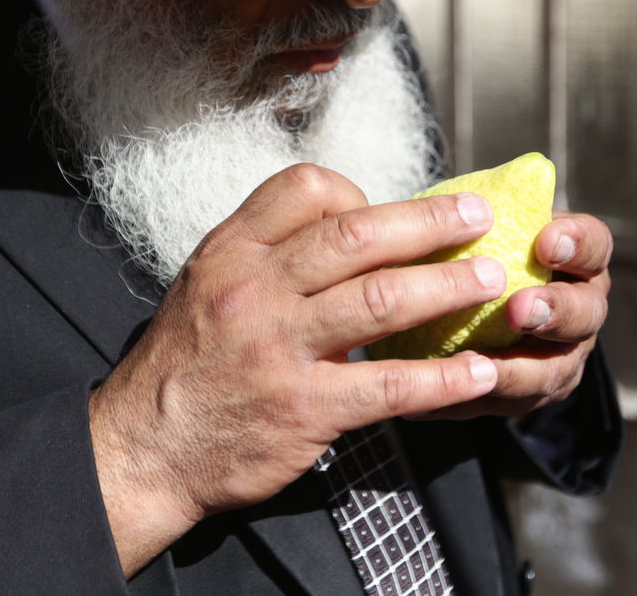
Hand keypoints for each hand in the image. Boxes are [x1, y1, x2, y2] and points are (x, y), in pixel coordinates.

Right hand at [86, 164, 506, 574]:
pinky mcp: (306, 408)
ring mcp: (280, 348)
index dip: (358, 191)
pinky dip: (441, 378)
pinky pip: (388, 385)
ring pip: (381, 300)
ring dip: (448, 287)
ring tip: (491, 281)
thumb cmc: (184, 365)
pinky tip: (477, 371)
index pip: (303, 188)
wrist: (145, 449)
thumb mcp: (204, 285)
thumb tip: (341, 226)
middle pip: (357, 236)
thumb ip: (264, 253)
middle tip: (479, 216)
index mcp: (232, 252)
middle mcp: (255, 290)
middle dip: (430, 222)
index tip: (391, 209)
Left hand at [409, 210, 612, 420]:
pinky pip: (504, 406)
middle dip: (555, 313)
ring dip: (515, 370)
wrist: (475, 309)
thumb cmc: (480, 250)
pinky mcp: (528, 398)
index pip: (594, 245)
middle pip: (585, 315)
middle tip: (518, 309)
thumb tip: (429, 198)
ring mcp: (560, 359)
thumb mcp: (485, 224)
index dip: (578, 243)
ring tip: (476, 367)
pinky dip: (470, 401)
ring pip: (551, 372)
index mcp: (577, 259)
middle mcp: (581, 311)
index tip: (545, 239)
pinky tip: (436, 398)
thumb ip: (473, 208)